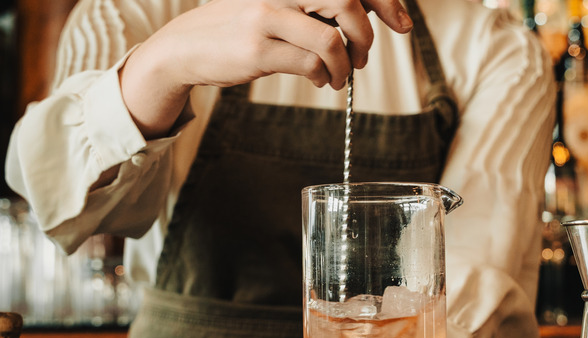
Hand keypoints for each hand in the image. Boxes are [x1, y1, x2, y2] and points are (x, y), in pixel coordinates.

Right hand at [120, 0, 412, 137]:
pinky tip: (319, 80)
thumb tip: (362, 21)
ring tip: (340, 76)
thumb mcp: (277, 7)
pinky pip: (310, 64)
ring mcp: (268, 16)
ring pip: (332, 37)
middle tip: (363, 58)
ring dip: (346, 64)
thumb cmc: (239, 29)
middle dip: (367, 34)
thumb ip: (313, 9)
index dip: (385, 0)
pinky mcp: (258, 49)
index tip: (402, 23)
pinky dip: (324, 76)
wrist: (185, 47)